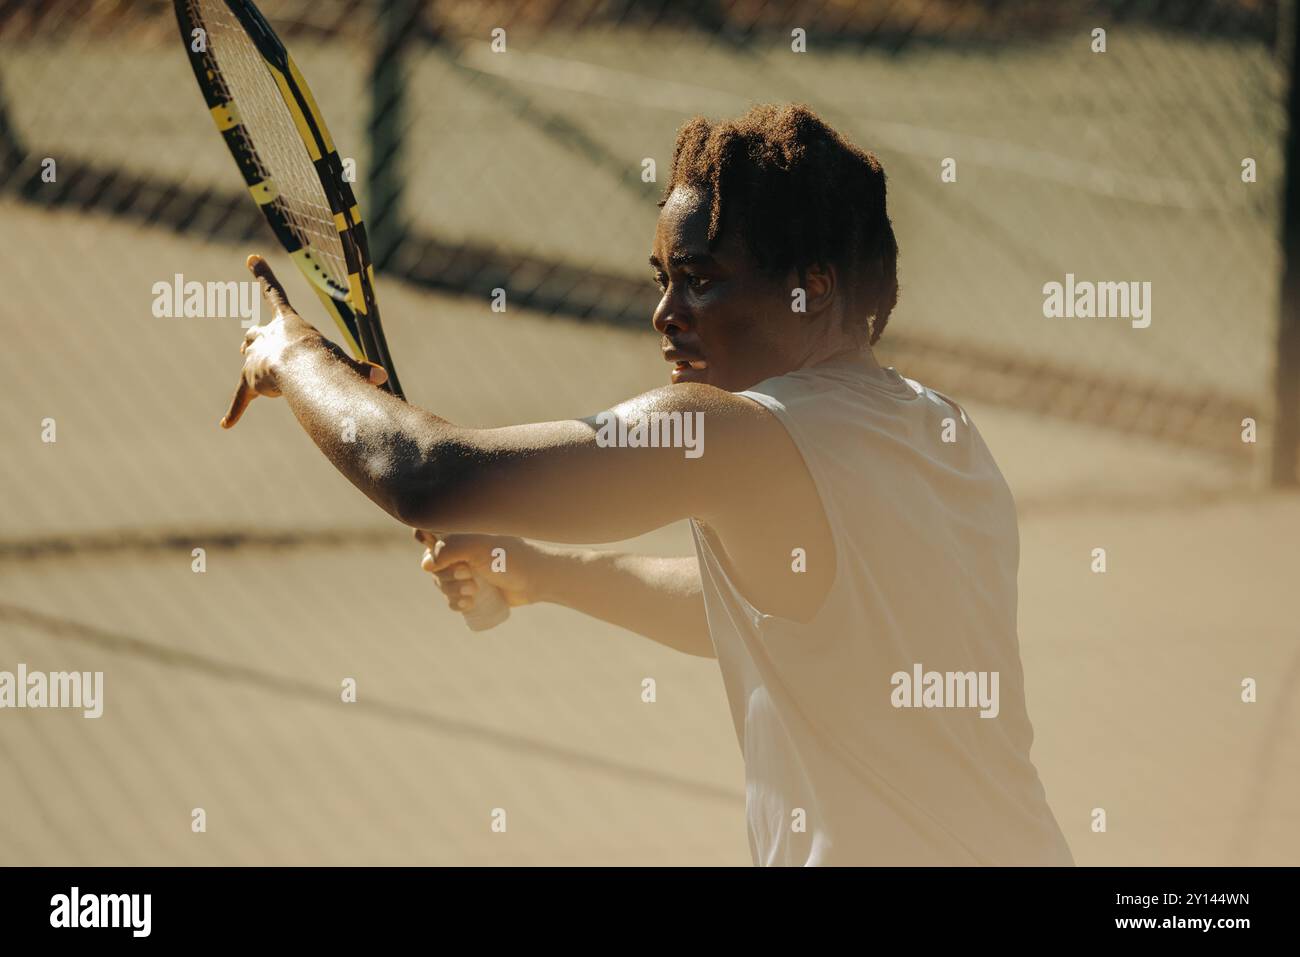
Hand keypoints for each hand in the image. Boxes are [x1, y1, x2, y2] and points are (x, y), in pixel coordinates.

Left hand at [220, 254, 386, 427]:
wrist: (298, 367)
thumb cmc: (324, 359)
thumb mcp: (342, 361)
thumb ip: (359, 370)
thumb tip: (381, 378)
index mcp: (289, 324)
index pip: (273, 292)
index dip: (262, 273)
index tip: (250, 257)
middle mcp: (268, 336)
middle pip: (254, 333)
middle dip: (254, 338)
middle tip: (250, 342)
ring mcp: (255, 358)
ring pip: (248, 358)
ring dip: (251, 364)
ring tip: (259, 378)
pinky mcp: (249, 381)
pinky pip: (241, 398)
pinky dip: (235, 411)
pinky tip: (226, 425)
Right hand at [416, 529, 543, 612]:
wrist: (535, 579)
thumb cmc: (510, 557)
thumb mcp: (478, 547)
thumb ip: (449, 548)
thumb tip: (426, 565)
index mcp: (458, 535)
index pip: (426, 531)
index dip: (423, 541)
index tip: (435, 551)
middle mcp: (459, 552)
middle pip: (431, 567)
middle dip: (447, 576)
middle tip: (469, 576)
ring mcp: (465, 572)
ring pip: (442, 585)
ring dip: (454, 591)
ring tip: (475, 591)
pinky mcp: (472, 591)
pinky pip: (451, 600)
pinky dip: (457, 603)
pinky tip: (469, 604)